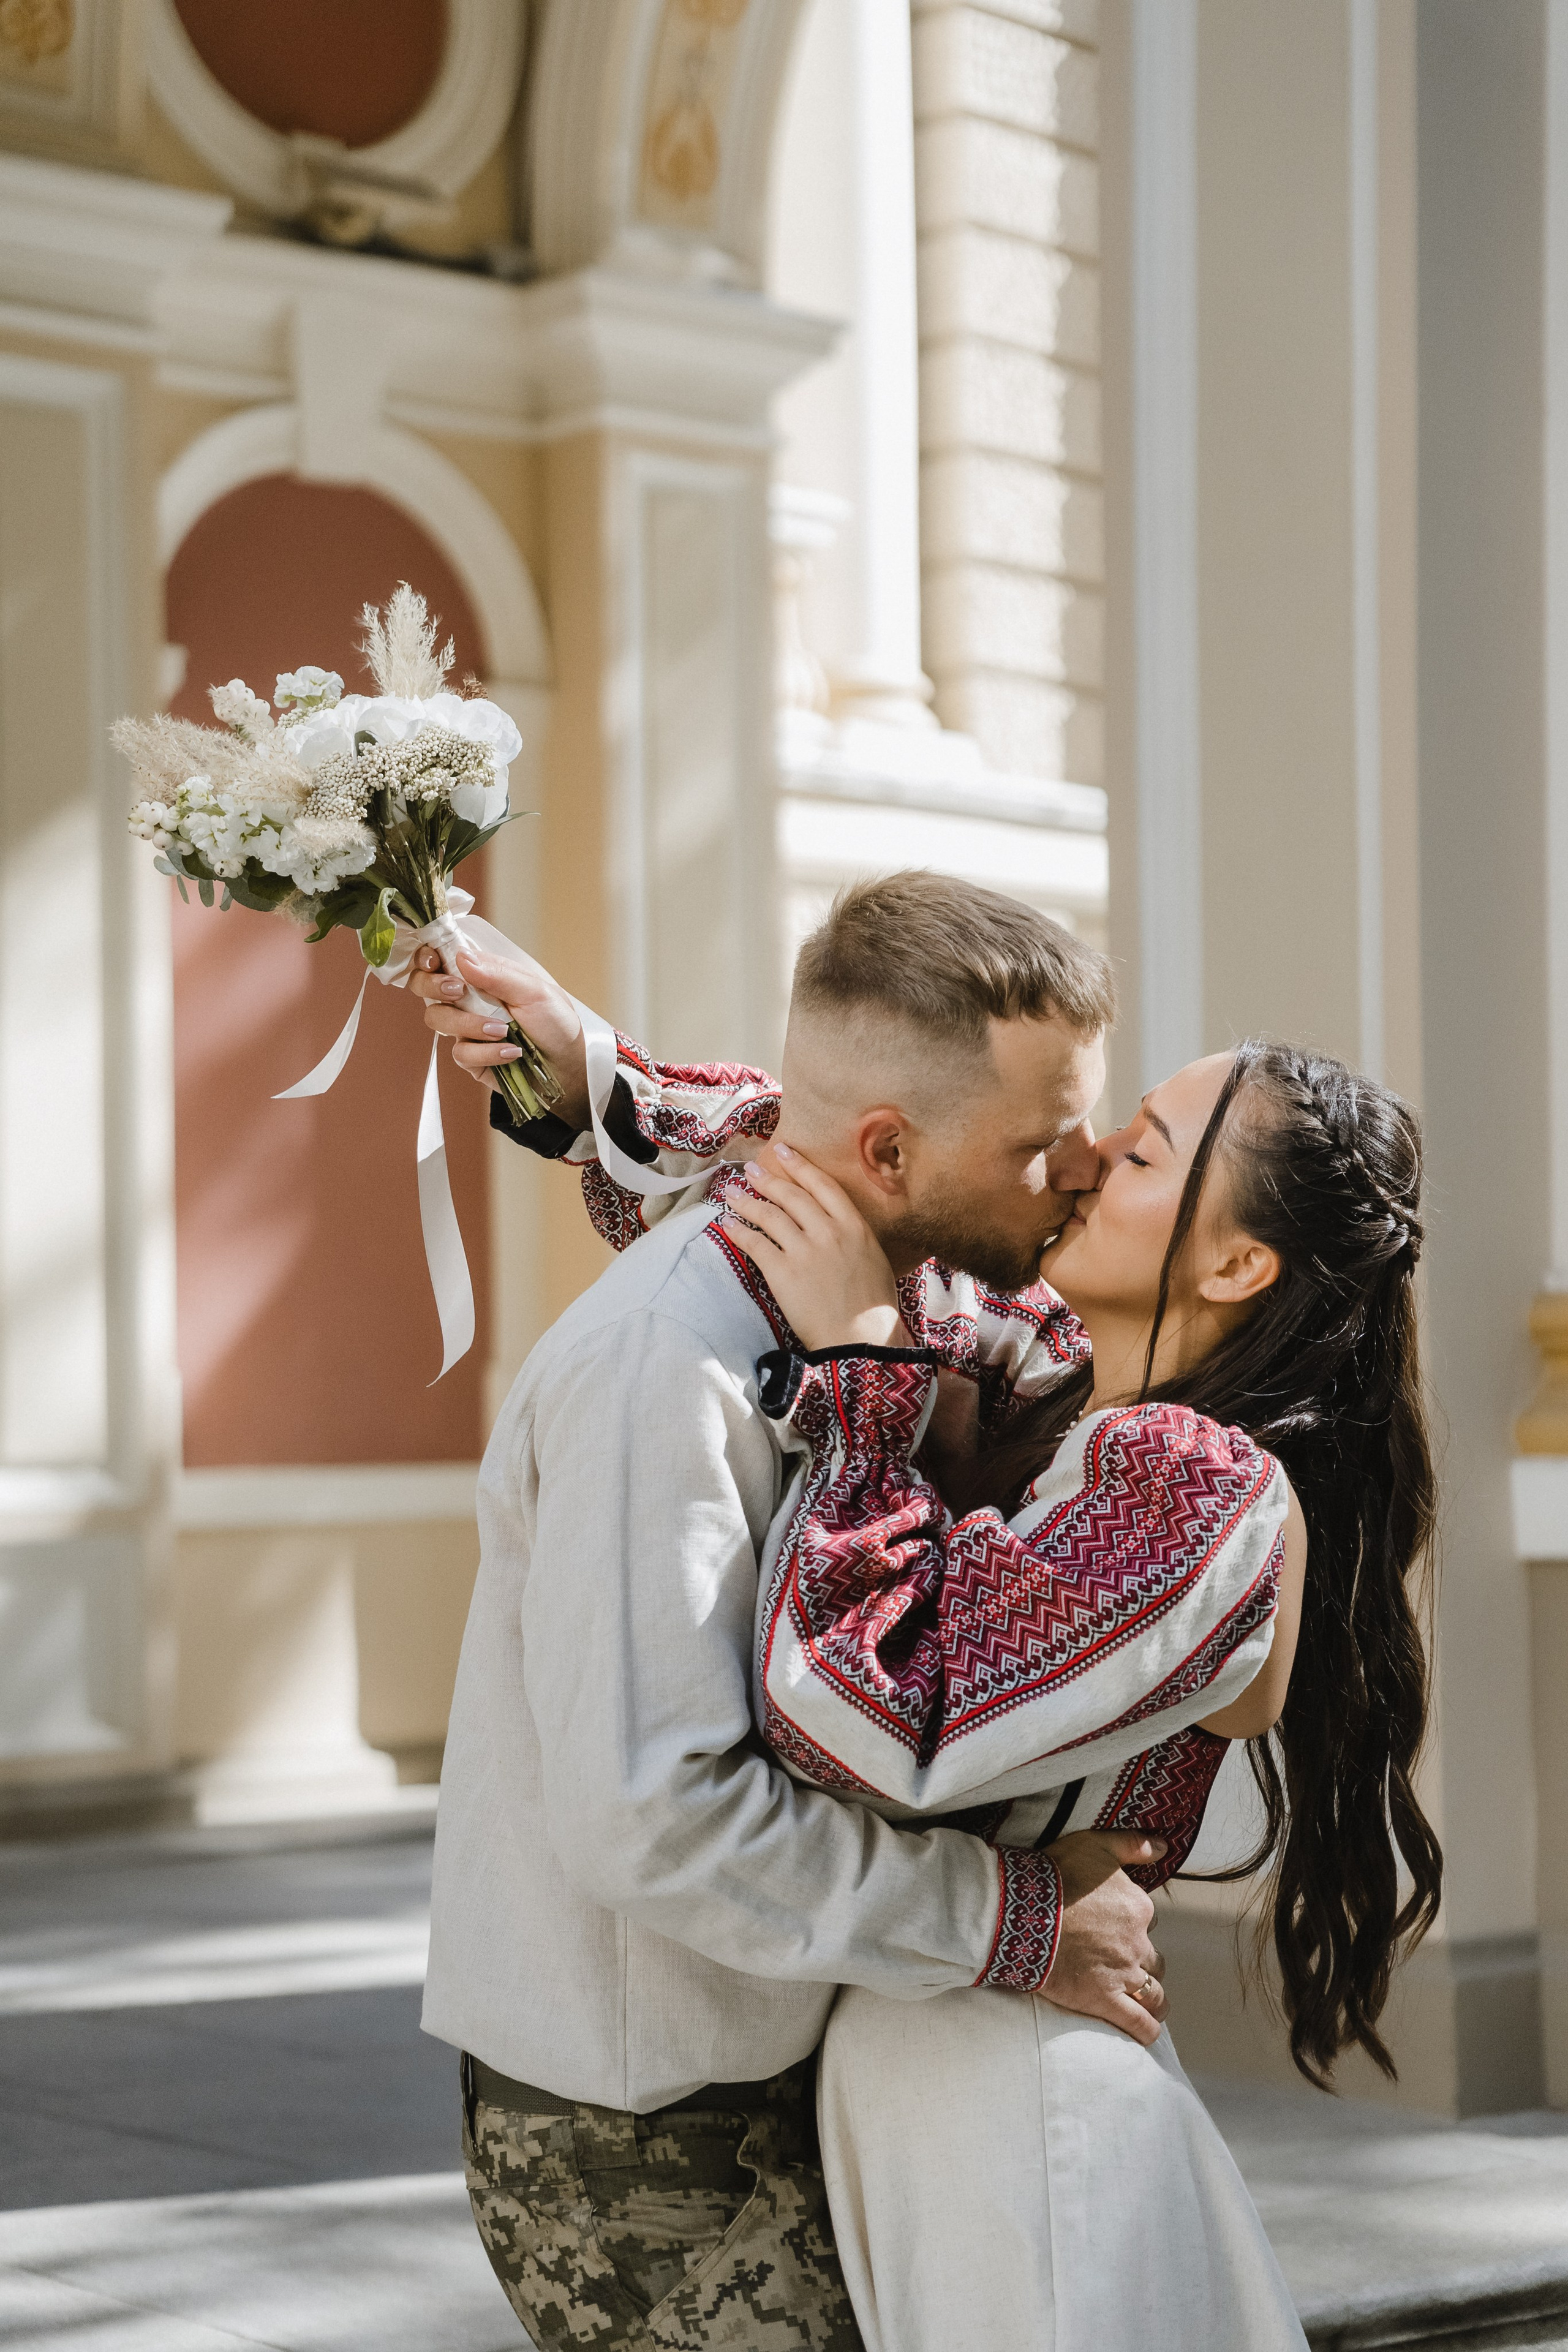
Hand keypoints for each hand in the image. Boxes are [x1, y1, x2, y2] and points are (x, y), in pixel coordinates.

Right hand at [408, 945, 589, 1127]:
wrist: (568, 1066)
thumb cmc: (556, 1022)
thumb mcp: (535, 992)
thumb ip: (498, 974)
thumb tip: (462, 957)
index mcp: (482, 974)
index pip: (442, 957)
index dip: (428, 956)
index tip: (434, 962)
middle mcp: (468, 998)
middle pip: (424, 985)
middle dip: (433, 986)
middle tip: (457, 991)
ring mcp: (466, 1028)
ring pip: (438, 1019)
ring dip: (468, 1023)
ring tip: (503, 1030)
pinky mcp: (471, 1057)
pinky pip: (460, 1053)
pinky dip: (487, 1052)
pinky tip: (511, 1053)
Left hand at [719, 1144, 906, 1351]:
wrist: (862, 1339)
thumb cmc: (873, 1306)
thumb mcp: (875, 1259)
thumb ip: (855, 1237)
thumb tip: (838, 1226)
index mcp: (855, 1226)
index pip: (823, 1185)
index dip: (800, 1166)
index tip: (783, 1151)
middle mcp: (829, 1232)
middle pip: (792, 1196)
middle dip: (768, 1179)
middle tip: (751, 1169)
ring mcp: (805, 1251)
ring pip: (770, 1215)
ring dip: (747, 1201)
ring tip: (732, 1193)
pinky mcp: (783, 1272)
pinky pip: (755, 1244)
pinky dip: (739, 1232)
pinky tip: (728, 1224)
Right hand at [1037, 1828, 1168, 2045]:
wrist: (1023, 1911)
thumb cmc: (1056, 1874)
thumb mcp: (1095, 1844)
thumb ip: (1132, 1844)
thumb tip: (1164, 1846)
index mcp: (1138, 1908)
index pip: (1147, 1922)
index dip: (1130, 1925)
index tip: (1110, 1926)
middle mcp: (1137, 1943)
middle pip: (1153, 1959)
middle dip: (1142, 1962)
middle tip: (1120, 1961)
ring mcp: (1123, 1974)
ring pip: (1154, 1993)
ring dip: (1153, 1998)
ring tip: (1148, 2002)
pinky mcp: (1104, 2000)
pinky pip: (1138, 2023)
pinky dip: (1147, 2030)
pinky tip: (1147, 2032)